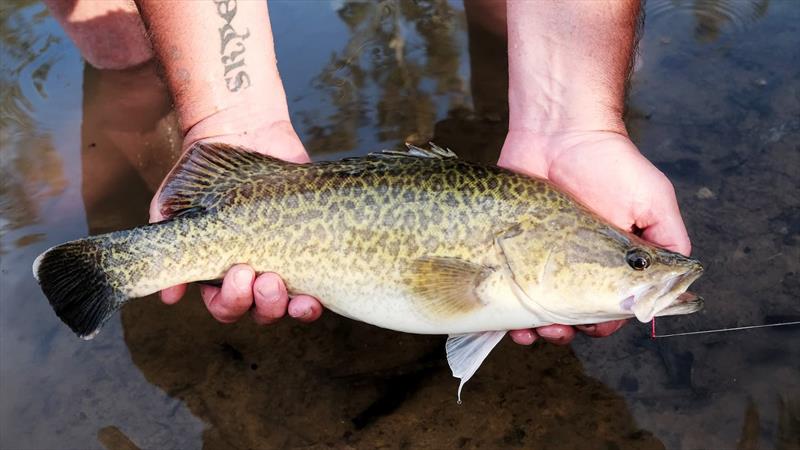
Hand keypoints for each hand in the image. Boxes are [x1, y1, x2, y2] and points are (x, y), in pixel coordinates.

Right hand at [149, 114, 322, 324]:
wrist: (239, 133)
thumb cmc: (199, 173)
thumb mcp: (171, 207)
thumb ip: (166, 246)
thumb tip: (169, 296)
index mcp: (222, 272)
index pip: (226, 306)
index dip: (231, 302)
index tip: (237, 272)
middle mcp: (255, 274)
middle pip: (259, 311)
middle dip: (262, 302)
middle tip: (263, 277)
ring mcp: (285, 261)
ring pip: (289, 303)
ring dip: (288, 304)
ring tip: (282, 281)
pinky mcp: (312, 246)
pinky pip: (319, 282)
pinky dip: (316, 296)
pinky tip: (315, 294)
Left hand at [498, 129, 690, 344]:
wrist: (559, 132)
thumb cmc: (612, 164)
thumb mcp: (654, 199)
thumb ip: (669, 239)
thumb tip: (680, 282)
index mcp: (612, 261)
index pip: (610, 308)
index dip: (604, 323)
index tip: (591, 326)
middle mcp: (577, 264)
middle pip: (571, 314)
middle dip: (565, 330)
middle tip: (555, 329)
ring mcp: (542, 258)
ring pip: (537, 308)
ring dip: (536, 328)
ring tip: (530, 331)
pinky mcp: (512, 248)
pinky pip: (508, 287)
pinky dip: (509, 309)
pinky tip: (510, 320)